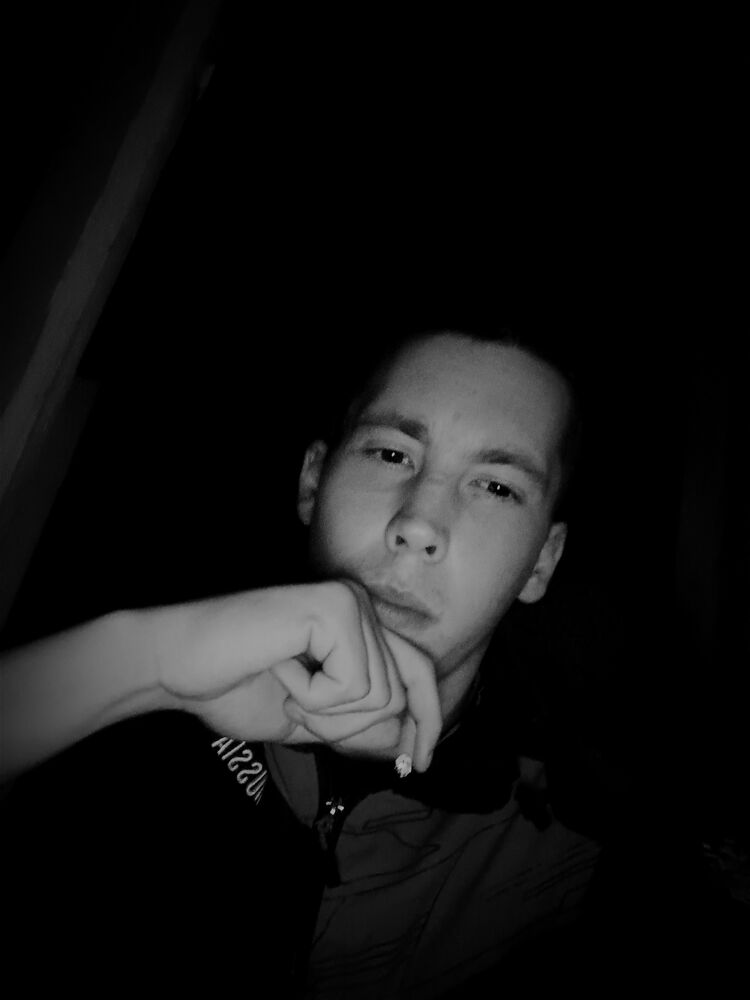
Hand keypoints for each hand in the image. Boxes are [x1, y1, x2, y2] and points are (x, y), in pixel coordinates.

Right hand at [155, 580, 440, 769]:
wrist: (178, 667)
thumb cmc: (233, 688)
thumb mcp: (310, 720)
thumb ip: (357, 727)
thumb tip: (408, 743)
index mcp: (357, 625)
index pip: (419, 673)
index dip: (428, 719)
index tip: (419, 762)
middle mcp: (360, 604)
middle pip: (402, 694)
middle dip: (351, 727)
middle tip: (297, 712)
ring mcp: (348, 602)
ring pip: (380, 696)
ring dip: (325, 714)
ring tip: (284, 687)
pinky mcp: (333, 608)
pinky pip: (352, 685)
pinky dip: (312, 697)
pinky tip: (279, 669)